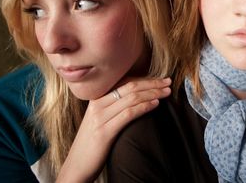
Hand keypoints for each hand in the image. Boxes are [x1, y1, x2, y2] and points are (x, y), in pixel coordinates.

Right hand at [56, 76, 171, 182]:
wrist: (77, 165)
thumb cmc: (93, 142)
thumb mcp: (102, 119)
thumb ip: (115, 107)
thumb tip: (139, 97)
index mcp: (97, 98)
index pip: (125, 81)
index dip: (145, 78)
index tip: (162, 78)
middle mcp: (97, 104)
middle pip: (130, 86)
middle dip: (152, 83)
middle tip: (168, 82)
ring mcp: (100, 117)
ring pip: (131, 98)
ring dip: (152, 93)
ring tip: (166, 92)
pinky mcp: (104, 131)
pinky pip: (128, 114)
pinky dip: (144, 107)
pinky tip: (155, 105)